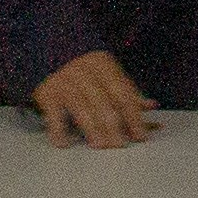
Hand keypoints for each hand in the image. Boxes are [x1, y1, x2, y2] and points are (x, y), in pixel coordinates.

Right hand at [32, 49, 158, 147]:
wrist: (46, 53)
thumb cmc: (83, 70)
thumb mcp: (105, 73)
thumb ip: (126, 91)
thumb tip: (151, 106)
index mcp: (103, 64)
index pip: (123, 94)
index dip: (134, 116)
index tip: (140, 136)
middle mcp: (84, 70)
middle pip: (104, 102)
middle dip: (114, 126)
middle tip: (120, 145)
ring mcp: (64, 80)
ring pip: (82, 108)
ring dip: (92, 129)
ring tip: (100, 145)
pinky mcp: (46, 92)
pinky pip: (54, 113)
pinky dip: (58, 129)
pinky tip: (64, 143)